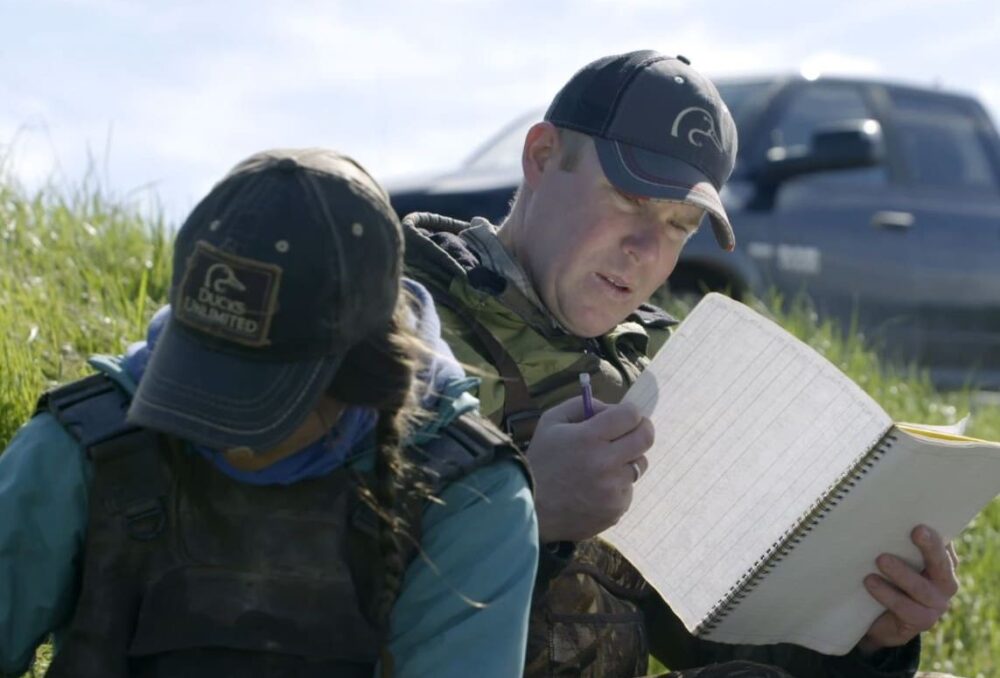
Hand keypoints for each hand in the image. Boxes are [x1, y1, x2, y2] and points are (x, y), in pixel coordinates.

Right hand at [526, 396, 652, 542]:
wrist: (532, 509)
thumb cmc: (541, 461)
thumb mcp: (551, 422)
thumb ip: (582, 406)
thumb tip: (611, 408)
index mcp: (588, 437)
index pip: (631, 415)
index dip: (630, 412)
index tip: (625, 416)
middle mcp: (605, 463)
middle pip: (646, 438)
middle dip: (642, 430)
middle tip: (632, 431)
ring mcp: (613, 489)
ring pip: (639, 465)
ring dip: (627, 460)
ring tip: (603, 465)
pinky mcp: (616, 509)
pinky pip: (629, 489)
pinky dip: (617, 485)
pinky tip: (595, 488)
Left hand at [857, 525, 959, 653]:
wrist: (876, 618)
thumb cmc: (886, 575)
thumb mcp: (893, 555)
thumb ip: (895, 539)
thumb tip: (880, 512)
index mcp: (942, 561)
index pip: (944, 544)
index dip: (937, 533)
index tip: (923, 520)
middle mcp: (944, 582)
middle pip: (942, 564)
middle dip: (930, 547)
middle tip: (917, 531)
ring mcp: (936, 604)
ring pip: (922, 589)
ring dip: (901, 573)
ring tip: (880, 559)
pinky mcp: (921, 621)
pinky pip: (906, 608)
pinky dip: (887, 594)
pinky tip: (870, 581)